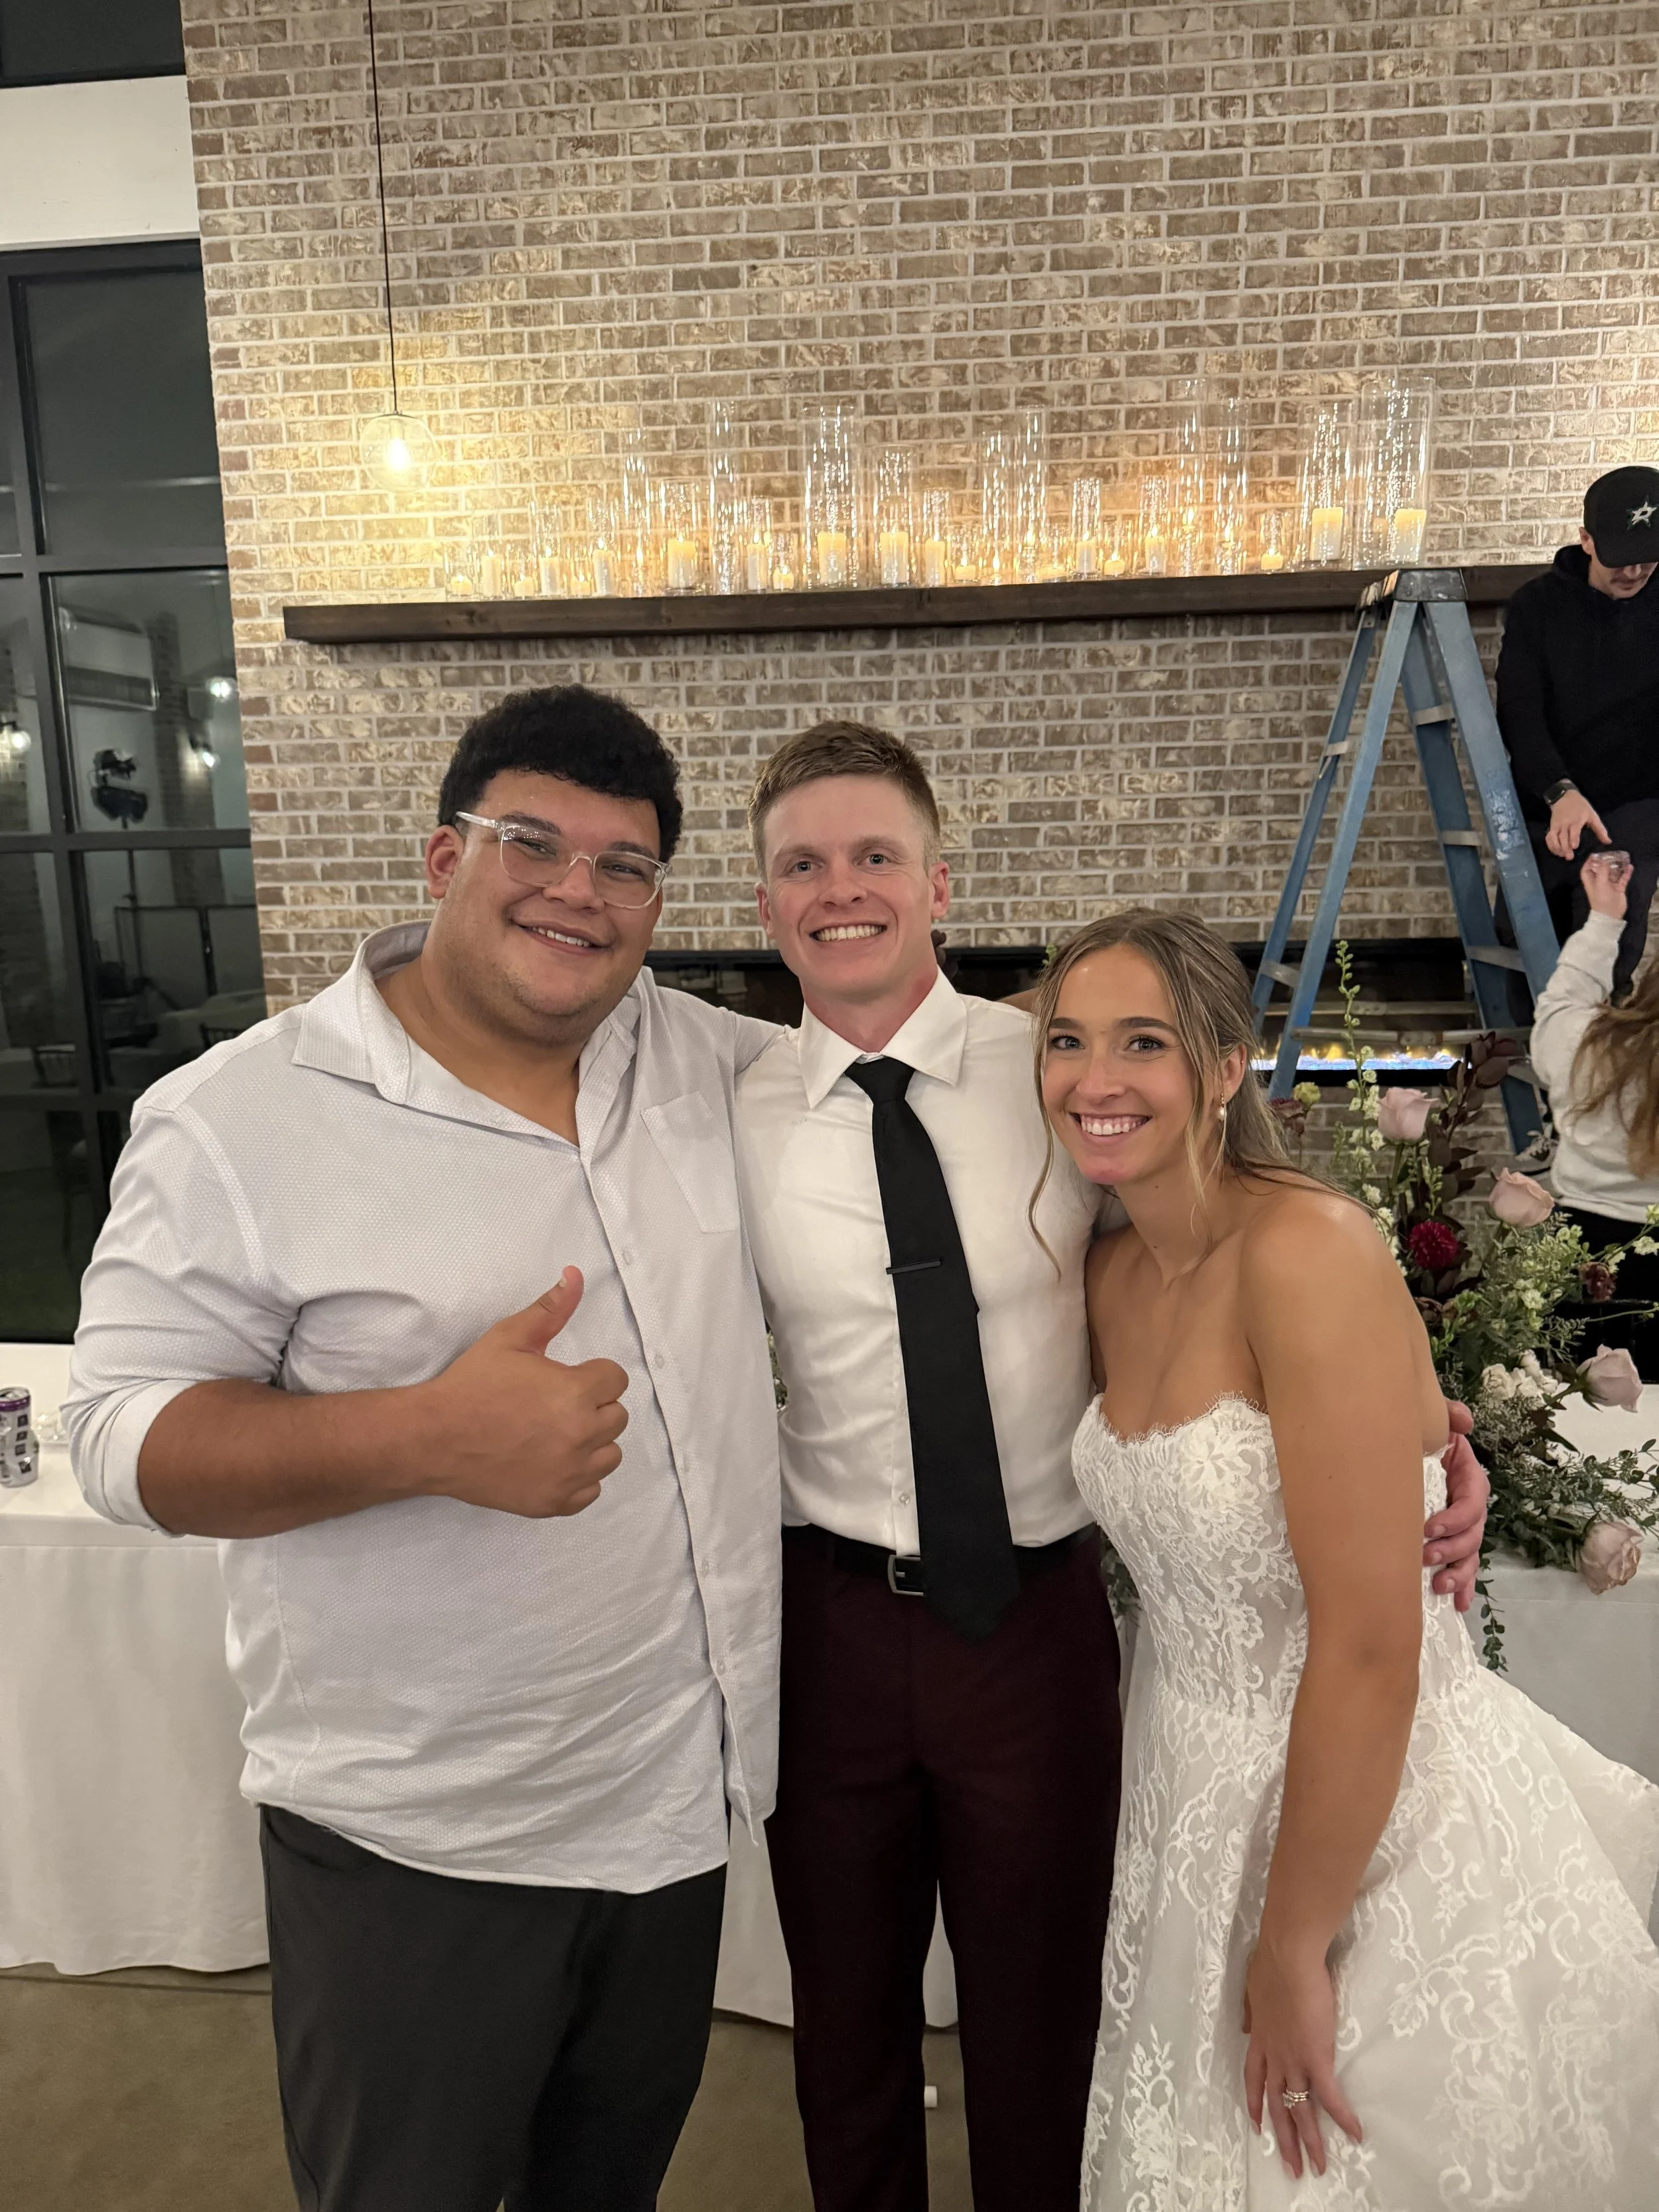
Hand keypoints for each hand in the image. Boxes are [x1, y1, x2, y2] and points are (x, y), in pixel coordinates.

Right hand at [420, 1269, 627, 1516]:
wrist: (433, 1438)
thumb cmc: (470, 1385)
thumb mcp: (510, 1337)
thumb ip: (550, 1309)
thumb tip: (575, 1275)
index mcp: (575, 1393)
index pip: (615, 1379)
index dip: (590, 1374)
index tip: (564, 1378)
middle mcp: (580, 1436)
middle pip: (617, 1417)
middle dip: (593, 1406)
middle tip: (555, 1404)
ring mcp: (569, 1474)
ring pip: (609, 1455)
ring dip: (591, 1442)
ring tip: (556, 1432)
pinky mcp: (554, 1502)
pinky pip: (591, 1490)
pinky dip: (578, 1477)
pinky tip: (552, 1461)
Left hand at [1243, 1939, 1361, 2179]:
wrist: (1287, 1954)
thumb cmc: (1272, 1964)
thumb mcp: (1253, 1990)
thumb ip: (1253, 2011)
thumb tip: (1247, 2023)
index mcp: (1260, 2039)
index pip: (1253, 2079)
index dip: (1255, 2104)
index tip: (1256, 2125)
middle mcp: (1274, 2055)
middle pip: (1277, 2105)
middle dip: (1284, 2138)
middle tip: (1291, 2167)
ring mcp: (1293, 2058)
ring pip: (1300, 2109)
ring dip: (1310, 2141)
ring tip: (1318, 2167)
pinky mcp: (1316, 2056)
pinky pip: (1329, 2096)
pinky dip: (1343, 2117)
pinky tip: (1355, 2135)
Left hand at [1425, 1399, 1487, 1610]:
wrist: (1399, 1448)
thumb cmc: (1418, 1436)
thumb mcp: (1433, 1422)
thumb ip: (1448, 1417)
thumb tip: (1462, 1420)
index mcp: (1467, 1476)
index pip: (1472, 1501)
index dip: (1456, 1517)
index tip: (1428, 1527)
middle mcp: (1468, 1505)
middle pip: (1473, 1533)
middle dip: (1452, 1550)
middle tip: (1425, 1557)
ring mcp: (1461, 1527)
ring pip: (1469, 1555)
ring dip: (1458, 1574)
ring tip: (1438, 1588)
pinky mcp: (1449, 1543)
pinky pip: (1462, 1569)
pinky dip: (1463, 1588)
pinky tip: (1458, 1605)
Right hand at [1546, 788, 1608, 859]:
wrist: (1564, 797)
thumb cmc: (1581, 807)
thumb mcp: (1592, 816)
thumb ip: (1600, 830)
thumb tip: (1608, 842)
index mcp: (1577, 819)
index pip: (1574, 830)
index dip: (1573, 838)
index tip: (1574, 846)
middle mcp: (1565, 823)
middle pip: (1563, 836)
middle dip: (1565, 847)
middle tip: (1569, 857)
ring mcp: (1557, 825)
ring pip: (1554, 838)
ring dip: (1557, 848)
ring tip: (1562, 855)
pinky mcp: (1551, 827)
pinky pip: (1549, 837)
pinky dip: (1551, 845)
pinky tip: (1556, 851)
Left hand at [1581, 849, 1630, 919]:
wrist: (1610, 915)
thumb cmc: (1602, 898)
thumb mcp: (1600, 883)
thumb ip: (1602, 870)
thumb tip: (1604, 860)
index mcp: (1591, 881)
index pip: (1586, 870)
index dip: (1589, 862)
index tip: (1594, 855)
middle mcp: (1599, 882)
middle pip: (1600, 870)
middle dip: (1605, 862)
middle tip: (1612, 854)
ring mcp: (1609, 885)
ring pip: (1613, 873)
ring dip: (1617, 866)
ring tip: (1622, 858)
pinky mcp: (1618, 889)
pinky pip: (1622, 878)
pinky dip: (1626, 873)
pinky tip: (1630, 867)